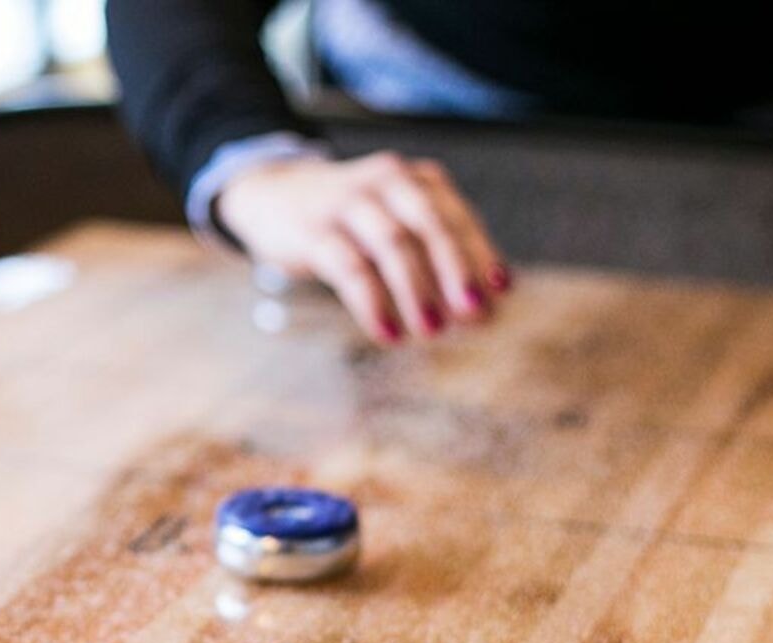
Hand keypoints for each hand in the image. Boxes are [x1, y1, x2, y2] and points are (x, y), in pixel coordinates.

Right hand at [214, 152, 508, 343]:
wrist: (271, 193)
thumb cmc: (348, 218)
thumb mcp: (393, 220)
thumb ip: (431, 252)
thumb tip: (481, 308)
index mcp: (415, 179)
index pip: (456, 216)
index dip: (481, 254)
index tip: (501, 293)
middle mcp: (385, 182)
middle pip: (429, 224)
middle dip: (456, 270)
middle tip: (475, 315)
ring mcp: (347, 203)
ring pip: (392, 244)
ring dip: (416, 290)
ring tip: (431, 331)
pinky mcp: (313, 230)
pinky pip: (349, 268)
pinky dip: (372, 303)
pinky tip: (387, 333)